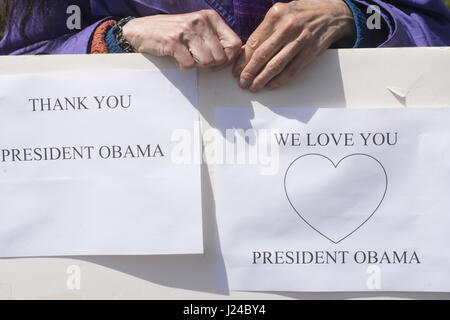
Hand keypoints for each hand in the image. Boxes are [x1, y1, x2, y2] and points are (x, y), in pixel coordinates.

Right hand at [123, 10, 241, 69]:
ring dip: (196, 65)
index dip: (228, 59)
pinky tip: (177, 57)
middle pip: (221, 57)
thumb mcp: (198, 29)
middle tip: (197, 59)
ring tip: (187, 56)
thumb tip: (235, 55)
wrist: (142, 30)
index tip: (217, 63)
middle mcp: (200, 21)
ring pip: (206, 62)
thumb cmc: (174, 33)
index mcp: (210, 17)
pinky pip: (189, 65)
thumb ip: (216, 39)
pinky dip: (183, 66)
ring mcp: (187, 30)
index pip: (234, 44)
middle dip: (210, 65)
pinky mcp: (173, 41)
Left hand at [232, 0, 355, 91]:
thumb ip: (264, 31)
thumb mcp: (281, 14)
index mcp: (276, 15)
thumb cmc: (301, 14)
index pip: (255, 41)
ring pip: (276, 64)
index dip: (243, 59)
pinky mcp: (311, 52)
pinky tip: (271, 85)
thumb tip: (245, 53)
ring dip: (262, 78)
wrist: (332, 13)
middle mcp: (288, 26)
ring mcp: (301, 39)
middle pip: (263, 54)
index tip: (236, 71)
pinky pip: (292, 70)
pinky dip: (279, 80)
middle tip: (242, 83)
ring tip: (254, 87)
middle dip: (249, 71)